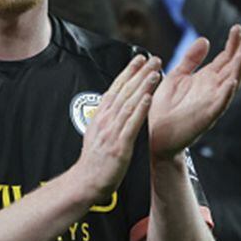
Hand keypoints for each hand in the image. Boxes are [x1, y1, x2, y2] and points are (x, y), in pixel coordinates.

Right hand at [75, 54, 161, 200]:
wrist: (86, 181)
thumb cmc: (94, 161)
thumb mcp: (96, 133)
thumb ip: (106, 118)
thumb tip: (114, 104)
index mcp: (101, 116)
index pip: (115, 88)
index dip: (128, 72)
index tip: (139, 59)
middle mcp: (106, 120)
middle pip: (124, 91)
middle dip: (139, 73)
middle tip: (153, 59)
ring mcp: (112, 132)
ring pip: (129, 104)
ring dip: (143, 87)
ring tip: (155, 73)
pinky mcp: (119, 145)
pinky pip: (131, 125)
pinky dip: (140, 110)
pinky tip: (149, 98)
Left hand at [149, 24, 240, 159]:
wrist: (153, 134)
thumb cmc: (163, 107)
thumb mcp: (176, 76)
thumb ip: (191, 59)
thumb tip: (206, 40)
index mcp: (205, 79)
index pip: (224, 58)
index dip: (232, 44)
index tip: (237, 28)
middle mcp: (212, 90)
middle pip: (232, 68)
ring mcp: (211, 103)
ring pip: (230, 84)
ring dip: (239, 69)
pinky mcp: (205, 117)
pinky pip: (220, 105)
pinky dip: (227, 93)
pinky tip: (232, 82)